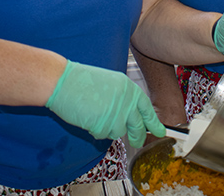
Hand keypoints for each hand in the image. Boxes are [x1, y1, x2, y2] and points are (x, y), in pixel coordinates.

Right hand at [45, 61, 165, 147]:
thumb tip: (130, 114)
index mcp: (129, 88)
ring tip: (95, 114)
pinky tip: (88, 117)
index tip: (160, 131)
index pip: (147, 109)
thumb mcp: (109, 83)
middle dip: (138, 136)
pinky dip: (96, 130)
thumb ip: (122, 98)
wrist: (63, 82)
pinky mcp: (104, 125)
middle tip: (138, 141)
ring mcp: (116, 114)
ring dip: (108, 128)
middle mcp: (126, 101)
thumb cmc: (81, 81)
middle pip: (138, 126)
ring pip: (118, 132)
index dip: (154, 122)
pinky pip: (103, 135)